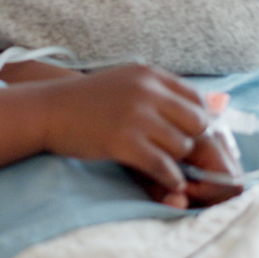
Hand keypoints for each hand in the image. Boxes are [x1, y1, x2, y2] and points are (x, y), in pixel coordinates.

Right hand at [20, 65, 242, 208]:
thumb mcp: (126, 83)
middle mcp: (147, 91)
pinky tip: (170, 182)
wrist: (48, 110)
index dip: (199, 120)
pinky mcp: (123, 141)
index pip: (196, 98)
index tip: (190, 136)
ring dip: (178, 160)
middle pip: (196, 122)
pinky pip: (163, 165)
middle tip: (182, 155)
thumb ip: (160, 92)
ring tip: (168, 165)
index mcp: (150, 75)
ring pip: (182, 145)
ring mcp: (136, 116)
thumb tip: (211, 107)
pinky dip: (171, 177)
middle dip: (193, 141)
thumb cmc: (87, 101)